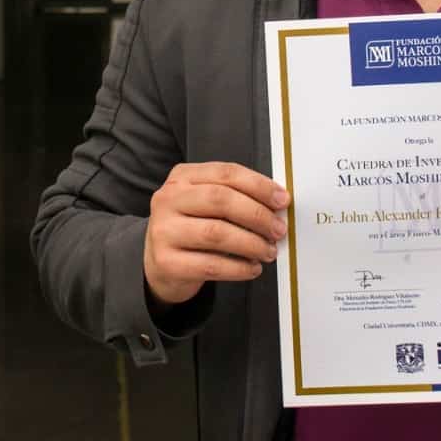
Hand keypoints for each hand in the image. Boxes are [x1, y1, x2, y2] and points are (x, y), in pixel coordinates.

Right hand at [143, 162, 288, 306]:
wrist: (158, 262)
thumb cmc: (191, 228)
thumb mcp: (205, 202)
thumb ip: (236, 196)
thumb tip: (277, 203)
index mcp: (182, 177)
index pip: (226, 173)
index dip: (259, 185)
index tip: (282, 200)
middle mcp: (168, 199)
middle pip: (221, 200)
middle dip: (258, 215)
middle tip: (278, 230)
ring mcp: (164, 231)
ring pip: (217, 233)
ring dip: (251, 243)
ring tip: (268, 251)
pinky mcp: (166, 262)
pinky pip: (211, 265)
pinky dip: (238, 268)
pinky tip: (252, 268)